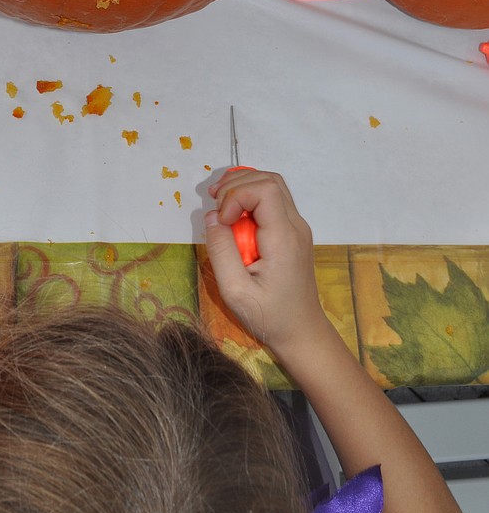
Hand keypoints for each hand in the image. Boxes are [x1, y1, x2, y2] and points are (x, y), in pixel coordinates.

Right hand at [204, 170, 326, 359]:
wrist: (301, 331)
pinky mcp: (292, 232)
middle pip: (269, 180)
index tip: (222, 221)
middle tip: (214, 208)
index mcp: (284, 239)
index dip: (236, 195)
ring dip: (243, 187)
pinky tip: (233, 213)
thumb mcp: (235, 291)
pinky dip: (250, 197)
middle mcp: (295, 226)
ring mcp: (297, 227)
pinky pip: (273, 200)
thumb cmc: (269, 316)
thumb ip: (221, 251)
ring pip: (272, 185)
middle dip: (236, 186)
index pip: (264, 190)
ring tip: (219, 204)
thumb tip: (212, 216)